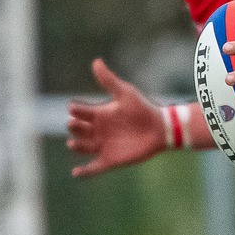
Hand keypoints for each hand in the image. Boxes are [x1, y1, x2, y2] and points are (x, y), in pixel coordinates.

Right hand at [66, 59, 165, 176]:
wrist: (161, 128)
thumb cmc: (143, 109)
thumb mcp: (125, 93)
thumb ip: (109, 80)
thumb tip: (96, 61)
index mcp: (97, 114)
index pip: (79, 112)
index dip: (75, 110)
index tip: (74, 108)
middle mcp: (97, 130)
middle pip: (77, 130)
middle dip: (74, 127)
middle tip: (73, 124)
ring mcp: (102, 146)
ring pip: (82, 147)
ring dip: (76, 146)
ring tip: (73, 144)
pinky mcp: (110, 160)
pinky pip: (94, 168)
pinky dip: (84, 172)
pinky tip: (76, 173)